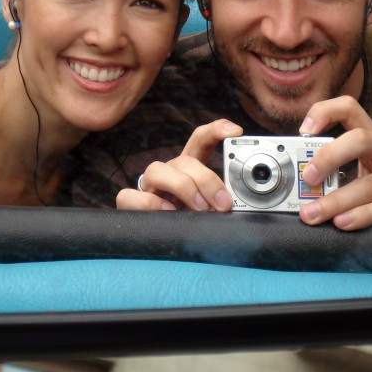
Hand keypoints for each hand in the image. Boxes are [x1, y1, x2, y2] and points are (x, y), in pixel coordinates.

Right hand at [116, 119, 242, 211]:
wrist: (161, 241)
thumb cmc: (188, 220)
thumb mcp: (209, 209)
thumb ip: (222, 202)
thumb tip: (241, 205)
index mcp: (188, 170)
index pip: (199, 140)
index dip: (216, 130)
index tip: (236, 131)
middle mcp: (168, 173)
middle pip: (184, 160)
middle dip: (206, 179)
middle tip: (223, 203)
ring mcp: (148, 187)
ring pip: (156, 170)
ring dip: (182, 187)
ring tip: (200, 208)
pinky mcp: (130, 203)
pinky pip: (131, 196)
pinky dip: (150, 203)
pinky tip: (168, 213)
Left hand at [295, 96, 371, 230]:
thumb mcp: (361, 175)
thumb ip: (333, 176)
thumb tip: (295, 187)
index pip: (350, 109)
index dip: (324, 112)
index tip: (302, 132)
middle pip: (360, 139)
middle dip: (329, 157)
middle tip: (307, 178)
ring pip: (371, 183)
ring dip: (337, 201)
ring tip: (313, 214)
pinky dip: (367, 215)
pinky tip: (345, 224)